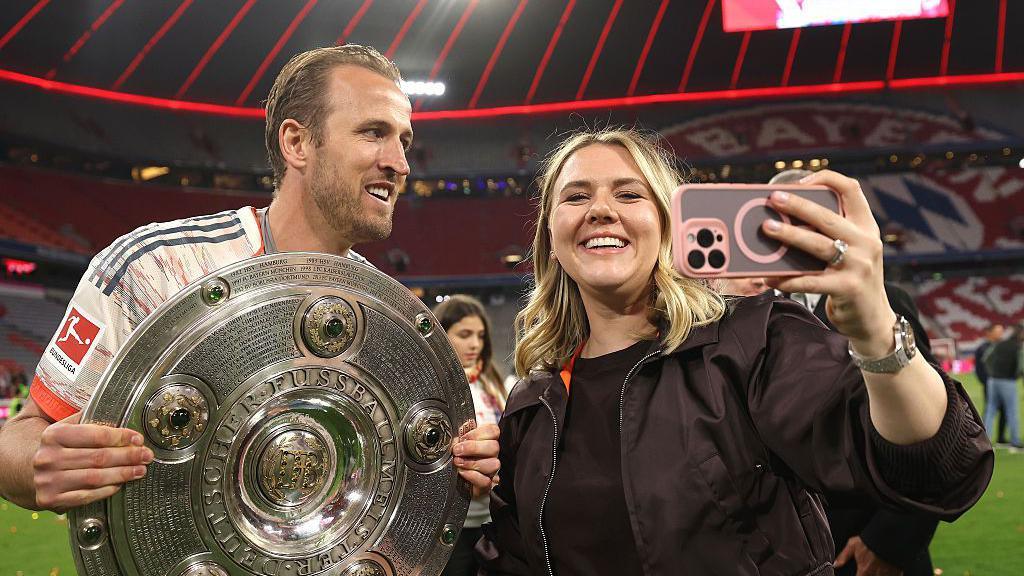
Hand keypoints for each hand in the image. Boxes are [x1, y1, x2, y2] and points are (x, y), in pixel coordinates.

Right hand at [33, 412, 153, 511]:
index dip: (121, 437)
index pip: (95, 435)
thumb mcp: (65, 426)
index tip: (138, 438)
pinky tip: (120, 483)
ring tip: (140, 469)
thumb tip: (121, 412)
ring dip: (122, 474)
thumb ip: (88, 419)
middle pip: (99, 458)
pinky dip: (107, 490)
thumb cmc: (57, 447)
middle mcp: (47, 458)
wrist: (25, 470)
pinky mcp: (51, 499)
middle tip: (146, 455)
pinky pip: (87, 495)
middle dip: (128, 456)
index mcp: (53, 435)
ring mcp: (48, 480)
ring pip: (95, 477)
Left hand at [452, 423, 499, 490]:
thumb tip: (457, 436)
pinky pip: (486, 481)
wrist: (456, 481)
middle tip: (458, 450)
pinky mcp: (487, 485)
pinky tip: (463, 472)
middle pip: (494, 447)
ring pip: (494, 464)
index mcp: (488, 440)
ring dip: (473, 462)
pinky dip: (473, 476)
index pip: (493, 431)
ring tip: (458, 462)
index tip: (463, 437)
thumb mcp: (459, 444)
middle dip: (473, 448)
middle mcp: (493, 455)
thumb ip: (460, 437)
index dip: (478, 433)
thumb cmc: (459, 458)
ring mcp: (492, 471)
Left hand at [762, 170, 896, 357]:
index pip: (851, 189)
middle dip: (798, 205)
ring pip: (819, 244)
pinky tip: (770, 277)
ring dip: (790, 235)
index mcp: (866, 227)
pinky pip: (812, 281)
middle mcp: (866, 242)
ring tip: (767, 228)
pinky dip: (788, 279)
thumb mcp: (850, 251)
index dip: (827, 179)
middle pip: (828, 216)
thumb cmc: (851, 280)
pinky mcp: (848, 288)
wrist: (873, 319)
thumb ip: (829, 235)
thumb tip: (783, 219)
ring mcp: (859, 265)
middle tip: (774, 198)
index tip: (802, 181)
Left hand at [834, 536, 902, 575]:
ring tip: (876, 571)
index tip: (859, 574)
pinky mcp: (897, 573)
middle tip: (867, 572)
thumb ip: (843, 557)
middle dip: (868, 575)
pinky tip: (886, 572)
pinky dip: (889, 575)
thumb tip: (835, 565)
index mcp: (864, 571)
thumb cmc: (870, 540)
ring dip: (878, 575)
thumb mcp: (853, 545)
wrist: (888, 536)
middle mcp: (875, 575)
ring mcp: (887, 575)